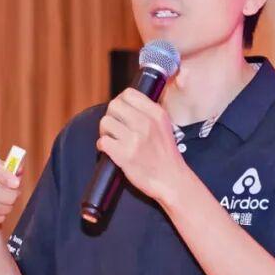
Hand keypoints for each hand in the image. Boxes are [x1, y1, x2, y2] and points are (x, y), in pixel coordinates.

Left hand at [96, 88, 188, 202]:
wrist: (171, 180)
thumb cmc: (166, 156)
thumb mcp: (165, 126)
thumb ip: (148, 113)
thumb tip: (126, 104)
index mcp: (156, 114)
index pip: (128, 93)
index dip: (120, 102)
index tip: (121, 113)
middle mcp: (146, 123)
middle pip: (113, 105)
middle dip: (111, 116)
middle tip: (115, 128)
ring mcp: (135, 139)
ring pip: (105, 122)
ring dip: (105, 131)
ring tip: (112, 140)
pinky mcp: (124, 155)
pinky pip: (102, 141)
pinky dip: (102, 146)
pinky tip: (110, 150)